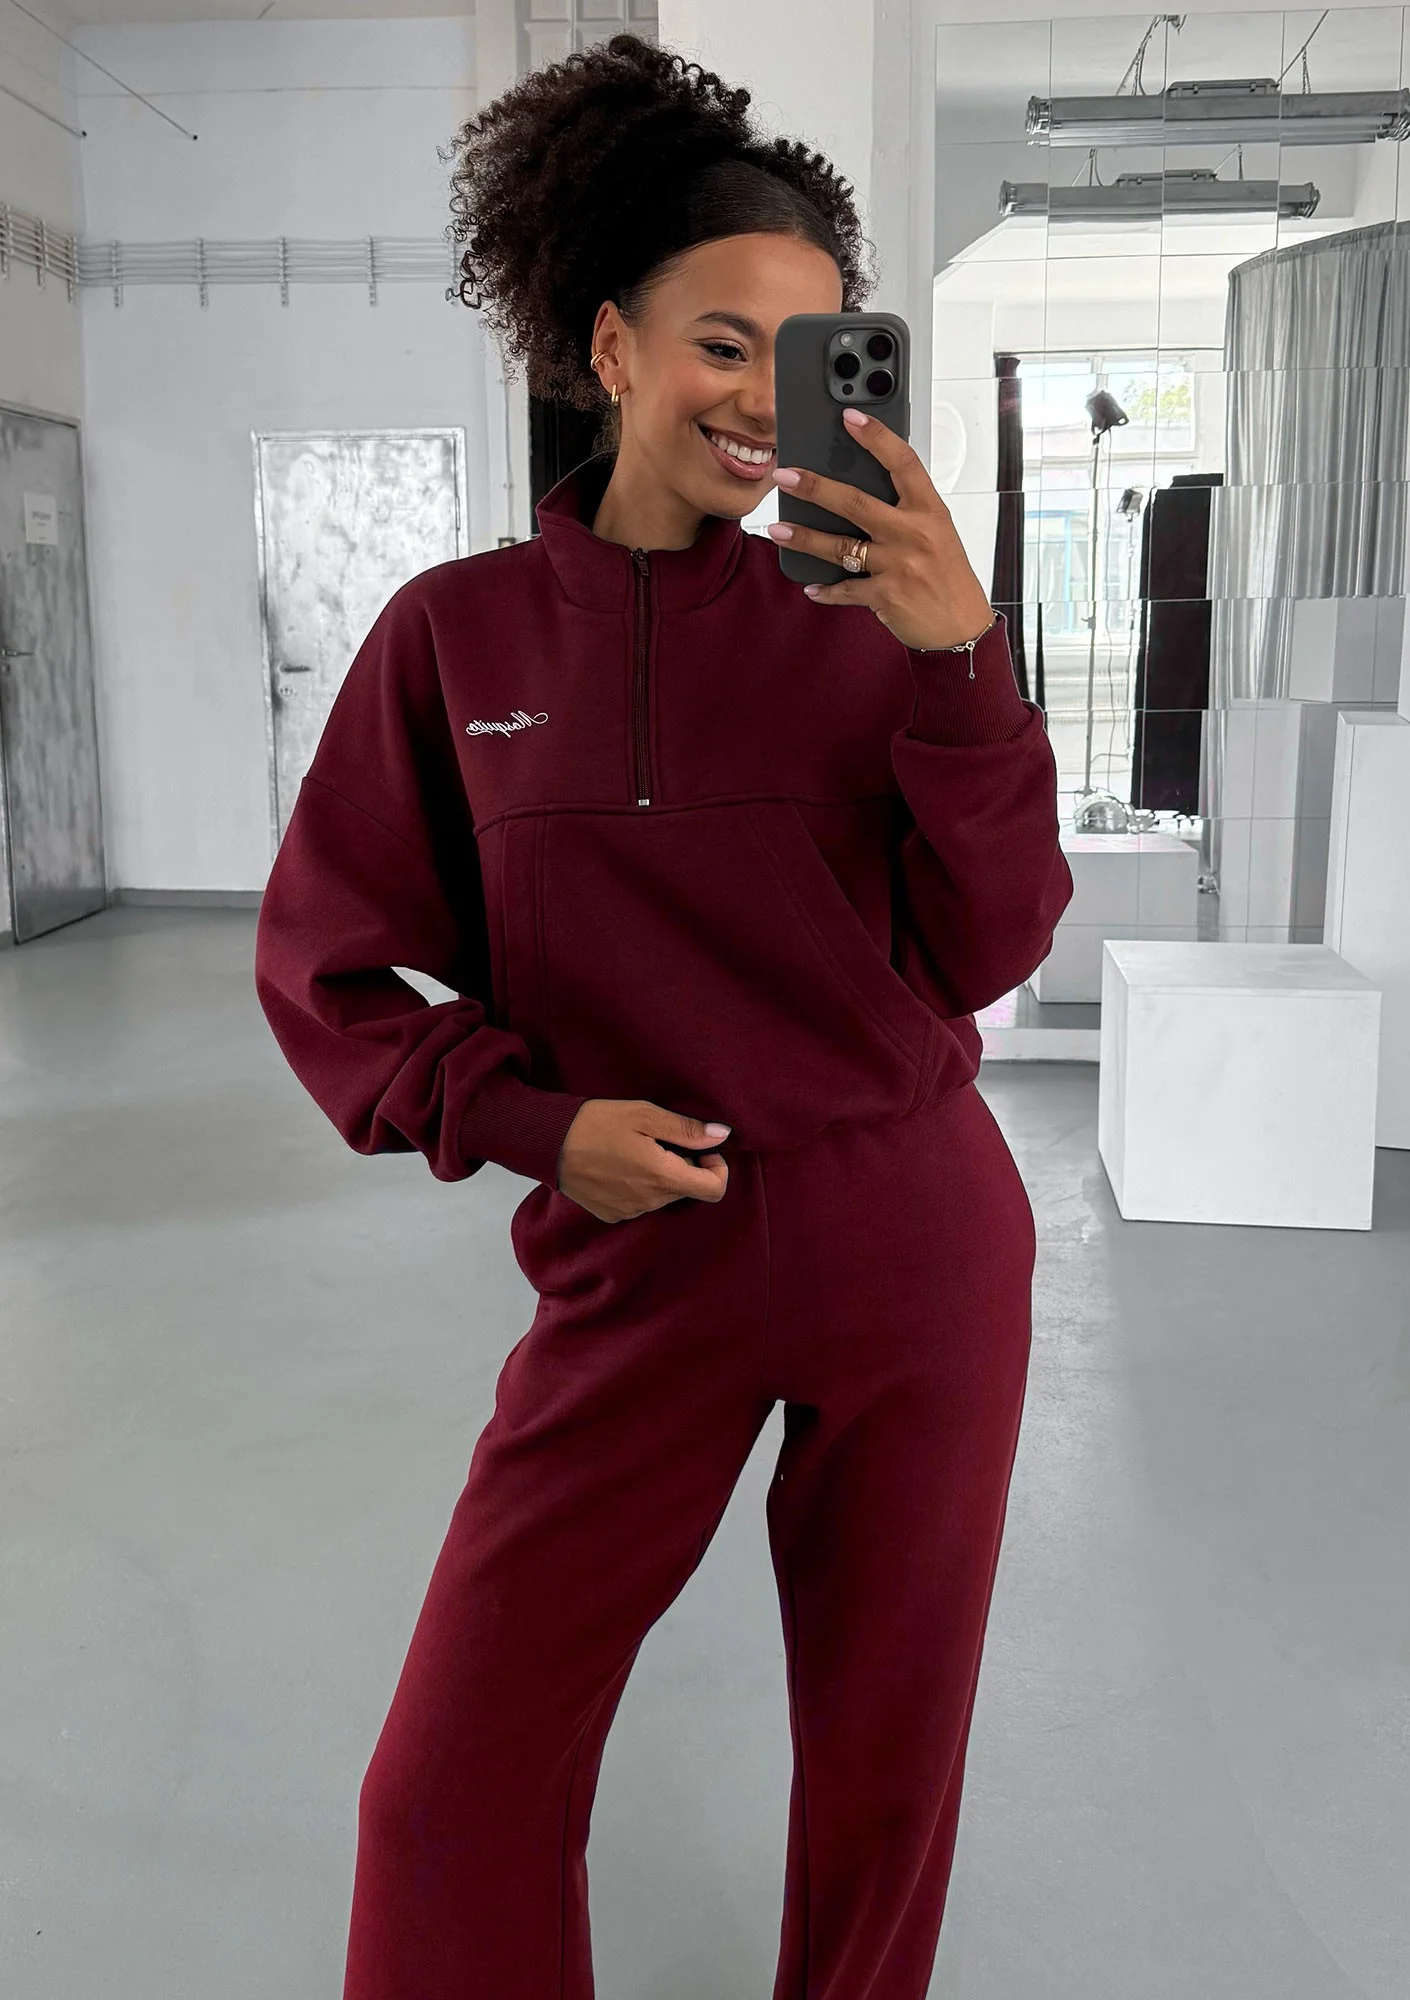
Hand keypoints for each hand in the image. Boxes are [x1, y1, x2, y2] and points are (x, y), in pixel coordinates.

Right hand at [556, 1099, 730, 1222]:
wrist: (548, 1143)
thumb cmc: (596, 1123)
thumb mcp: (644, 1114)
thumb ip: (686, 1129)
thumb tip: (722, 1135)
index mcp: (663, 1176)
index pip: (714, 1189)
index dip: (717, 1168)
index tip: (702, 1149)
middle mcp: (650, 1201)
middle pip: (688, 1189)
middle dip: (685, 1165)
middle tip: (660, 1140)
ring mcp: (630, 1211)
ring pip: (664, 1196)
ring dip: (661, 1175)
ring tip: (636, 1149)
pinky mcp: (613, 1214)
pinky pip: (641, 1203)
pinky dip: (640, 1186)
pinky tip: (620, 1165)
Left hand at [766, 406, 994, 651]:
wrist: (962, 628)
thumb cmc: (948, 576)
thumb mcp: (938, 533)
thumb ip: (906, 512)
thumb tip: (861, 490)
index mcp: (930, 511)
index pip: (903, 462)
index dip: (876, 437)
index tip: (850, 417)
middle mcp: (914, 534)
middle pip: (856, 503)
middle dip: (815, 488)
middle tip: (785, 476)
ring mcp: (898, 565)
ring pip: (840, 547)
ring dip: (804, 538)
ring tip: (778, 530)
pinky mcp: (885, 596)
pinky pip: (845, 589)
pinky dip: (826, 591)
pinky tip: (811, 587)